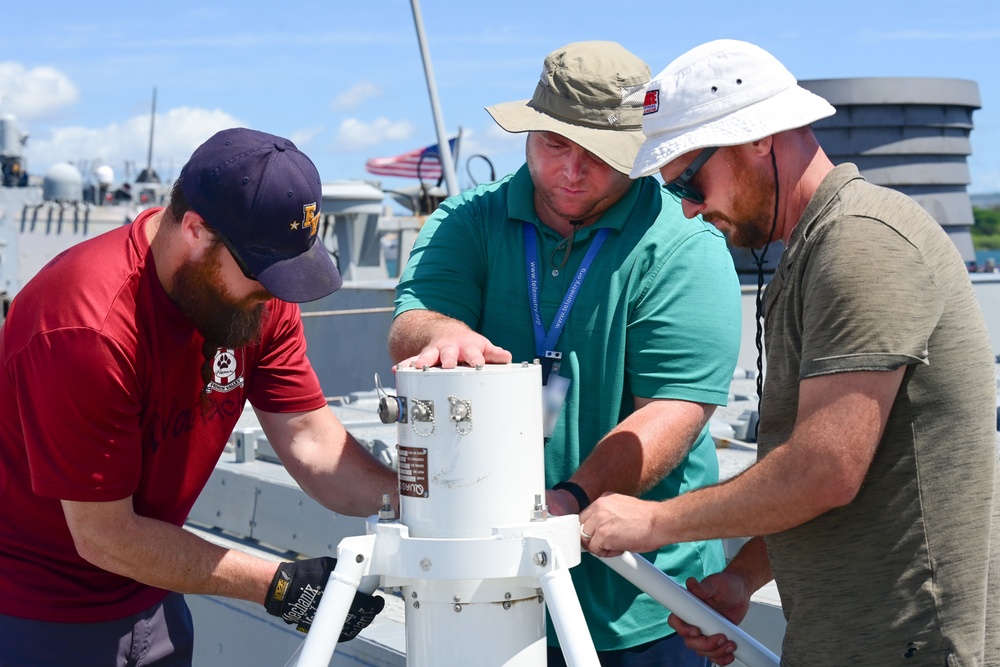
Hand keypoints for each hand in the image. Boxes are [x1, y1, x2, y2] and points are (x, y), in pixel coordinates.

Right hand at [264, 557, 385, 639]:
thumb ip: (345, 570)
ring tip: (363, 612)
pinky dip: (347, 627)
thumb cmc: (304, 576)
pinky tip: (350, 621)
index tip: (378, 601)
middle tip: (373, 605)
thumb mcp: (329, 565)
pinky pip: (339, 632)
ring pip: (351, 627)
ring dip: (359, 620)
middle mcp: (335, 612)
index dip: (375, 605)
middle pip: (361, 619)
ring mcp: (327, 623)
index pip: (366, 607)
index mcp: (341, 596)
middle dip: (369, 612)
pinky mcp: (321, 627)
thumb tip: (358, 567)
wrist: (283, 589)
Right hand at [394, 331, 510, 369]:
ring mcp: (435, 352)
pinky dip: (405, 366)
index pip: (473, 353)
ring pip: (428, 356)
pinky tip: (397, 371)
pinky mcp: (422, 357)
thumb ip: (494, 354)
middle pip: (449, 353)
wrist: (446, 332)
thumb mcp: (483, 347)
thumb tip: (507, 357)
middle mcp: (450, 348)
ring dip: (423, 362)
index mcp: (468, 347)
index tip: (478, 365)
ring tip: (418, 367)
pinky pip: (411, 361)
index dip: (476, 359)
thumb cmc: (468, 345)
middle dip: (448, 359)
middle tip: (447, 365)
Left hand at [577, 493, 661, 556]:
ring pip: (586, 539)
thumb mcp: (622, 509)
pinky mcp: (603, 534)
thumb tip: (601, 528)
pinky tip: (620, 548)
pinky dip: (606, 553)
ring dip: (599, 546)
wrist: (660, 522)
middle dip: (592, 538)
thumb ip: (609, 515)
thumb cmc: (648, 519)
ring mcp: (599, 520)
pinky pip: (595, 549)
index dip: (591, 529)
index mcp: (604, 499)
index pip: (585, 516)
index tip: (597, 536)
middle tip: (606, 543)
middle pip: (582, 527)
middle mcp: (599, 507)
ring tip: (616, 545)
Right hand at [666, 573, 751, 665]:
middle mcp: (694, 622)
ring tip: (731, 643)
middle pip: (690, 641)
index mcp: (688, 607)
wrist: (741, 592)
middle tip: (721, 637)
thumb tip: (691, 584)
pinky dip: (721, 658)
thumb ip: (703, 587)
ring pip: (702, 651)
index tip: (697, 631)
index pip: (676, 622)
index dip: (684, 630)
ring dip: (716, 652)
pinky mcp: (716, 639)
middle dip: (705, 644)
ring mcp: (705, 632)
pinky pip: (714, 655)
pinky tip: (730, 654)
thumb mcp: (715, 584)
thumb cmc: (726, 584)